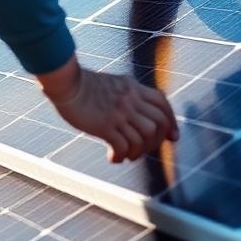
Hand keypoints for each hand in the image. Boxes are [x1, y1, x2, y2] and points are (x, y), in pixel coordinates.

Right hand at [36, 56, 178, 162]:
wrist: (67, 84)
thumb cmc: (86, 85)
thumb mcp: (115, 83)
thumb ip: (129, 94)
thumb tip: (139, 111)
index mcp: (134, 88)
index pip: (162, 103)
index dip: (172, 121)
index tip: (173, 137)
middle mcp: (131, 100)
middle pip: (158, 123)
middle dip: (156, 141)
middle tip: (144, 150)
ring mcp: (119, 113)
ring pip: (144, 138)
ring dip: (138, 152)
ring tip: (127, 155)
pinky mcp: (105, 126)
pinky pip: (123, 147)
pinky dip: (121, 156)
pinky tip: (113, 157)